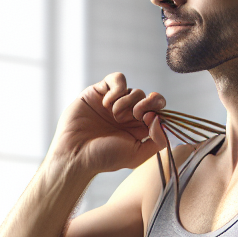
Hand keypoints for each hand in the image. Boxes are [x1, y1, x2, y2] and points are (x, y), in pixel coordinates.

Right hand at [50, 72, 166, 175]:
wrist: (75, 152)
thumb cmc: (104, 157)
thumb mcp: (138, 155)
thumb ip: (158, 141)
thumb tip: (162, 119)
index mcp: (141, 129)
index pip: (160, 112)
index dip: (158, 111)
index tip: (148, 119)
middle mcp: (130, 115)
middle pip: (151, 98)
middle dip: (147, 103)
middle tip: (136, 114)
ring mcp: (115, 102)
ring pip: (135, 90)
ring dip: (127, 102)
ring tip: (114, 115)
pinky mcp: (100, 91)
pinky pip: (118, 79)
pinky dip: (116, 89)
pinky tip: (106, 104)